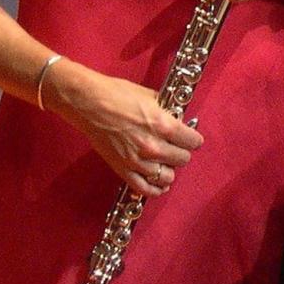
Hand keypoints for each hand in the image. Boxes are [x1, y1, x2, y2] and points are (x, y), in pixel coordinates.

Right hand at [43, 62, 203, 196]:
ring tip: (166, 162)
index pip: (193, 142)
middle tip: (176, 147)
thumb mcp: (152, 97)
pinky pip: (145, 189)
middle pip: (182, 160)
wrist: (89, 102)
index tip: (190, 138)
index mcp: (163, 125)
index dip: (193, 139)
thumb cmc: (118, 95)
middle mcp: (153, 146)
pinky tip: (160, 184)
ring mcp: (137, 160)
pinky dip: (155, 189)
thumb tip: (179, 119)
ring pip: (167, 177)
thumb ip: (168, 112)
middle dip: (181, 152)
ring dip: (169, 169)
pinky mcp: (122, 169)